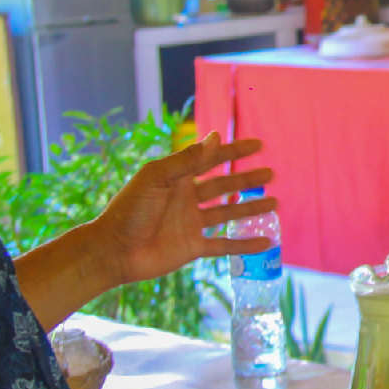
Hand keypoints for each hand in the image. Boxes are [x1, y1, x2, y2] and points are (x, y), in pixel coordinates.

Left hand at [84, 133, 278, 287]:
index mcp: (176, 179)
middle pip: (223, 186)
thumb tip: (215, 137)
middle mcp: (186, 199)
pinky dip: (243, 244)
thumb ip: (186, 160)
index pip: (210, 160)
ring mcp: (190, 224)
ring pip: (227, 214)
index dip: (232, 151)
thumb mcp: (156, 178)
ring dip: (250, 209)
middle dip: (246, 180)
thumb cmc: (129, 210)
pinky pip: (223, 245)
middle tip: (270, 174)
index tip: (256, 145)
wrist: (114, 250)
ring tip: (274, 204)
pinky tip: (264, 242)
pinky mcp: (192, 247)